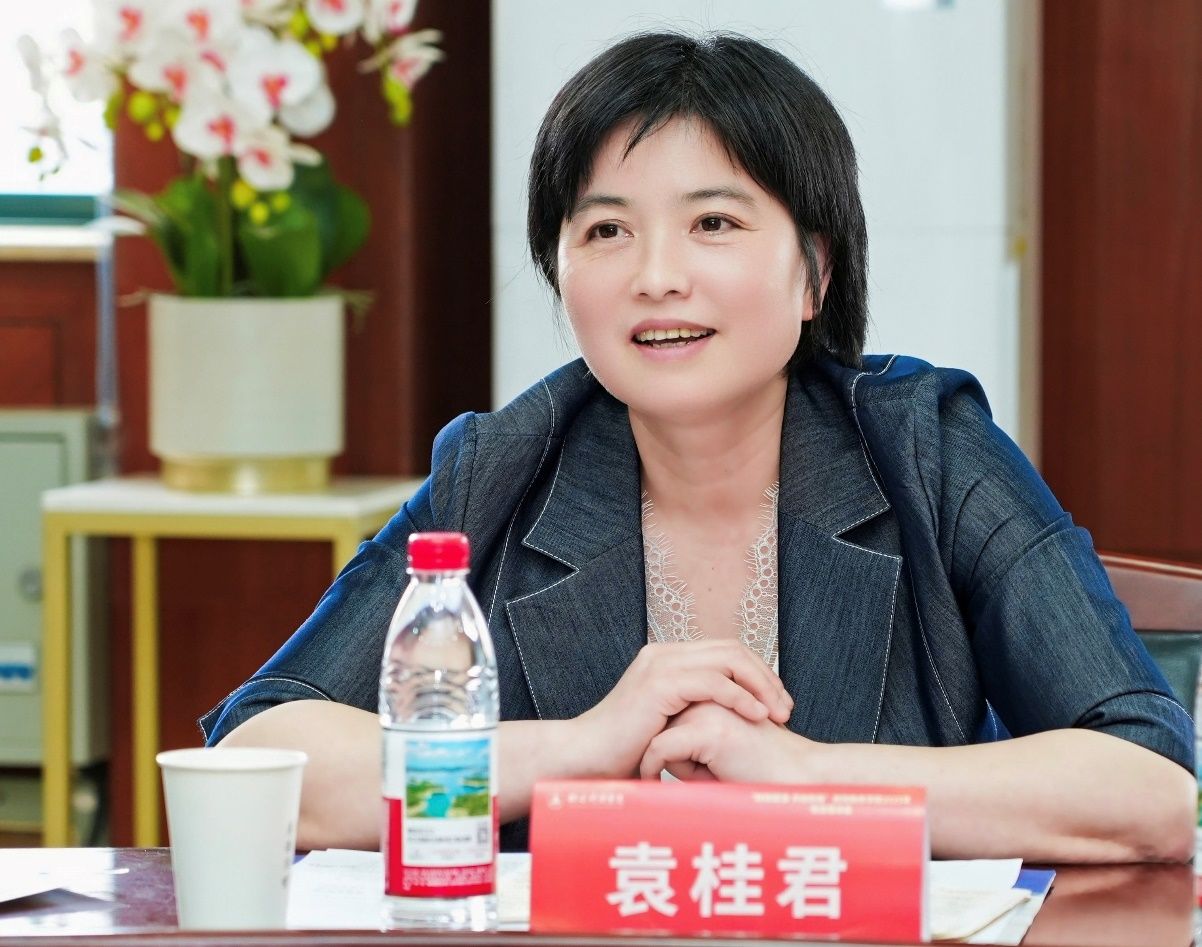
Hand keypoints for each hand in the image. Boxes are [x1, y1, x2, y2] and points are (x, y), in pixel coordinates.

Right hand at [570, 640, 792, 778]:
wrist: (584, 759)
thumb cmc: (623, 753)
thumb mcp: (668, 726)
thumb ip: (694, 714)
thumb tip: (731, 723)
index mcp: (667, 660)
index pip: (725, 652)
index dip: (757, 674)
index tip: (777, 704)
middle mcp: (664, 654)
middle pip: (732, 650)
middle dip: (765, 677)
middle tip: (786, 708)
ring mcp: (660, 665)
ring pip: (728, 660)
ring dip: (760, 685)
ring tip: (778, 713)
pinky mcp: (659, 683)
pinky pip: (713, 682)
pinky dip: (740, 696)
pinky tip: (756, 715)